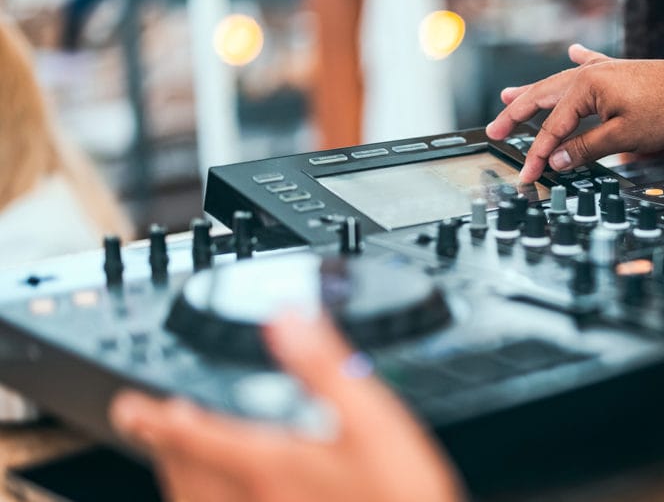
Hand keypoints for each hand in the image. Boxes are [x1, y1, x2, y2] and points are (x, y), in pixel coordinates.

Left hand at [109, 313, 461, 501]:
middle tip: (152, 422)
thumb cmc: (398, 495)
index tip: (130, 405)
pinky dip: (203, 498)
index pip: (195, 435)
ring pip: (197, 501)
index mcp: (271, 462)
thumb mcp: (373, 419)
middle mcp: (256, 498)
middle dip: (166, 443)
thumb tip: (287, 316)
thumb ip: (325, 366)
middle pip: (189, 472)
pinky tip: (226, 492)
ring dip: (179, 476)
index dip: (157, 416)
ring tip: (176, 457)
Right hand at [486, 44, 663, 183]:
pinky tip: (571, 50)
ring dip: (533, 92)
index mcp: (585, 87)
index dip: (538, 154)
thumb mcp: (624, 136)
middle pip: (542, 98)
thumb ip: (587, 148)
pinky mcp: (618, 71)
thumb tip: (557, 160)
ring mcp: (602, 70)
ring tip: (508, 97)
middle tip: (493, 131)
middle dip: (516, 115)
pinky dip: (578, 59)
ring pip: (558, 83)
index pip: (552, 127)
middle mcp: (587, 74)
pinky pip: (589, 64)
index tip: (526, 175)